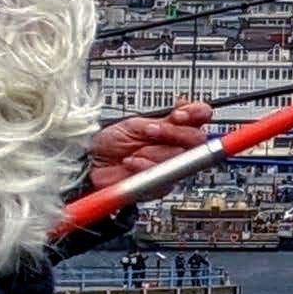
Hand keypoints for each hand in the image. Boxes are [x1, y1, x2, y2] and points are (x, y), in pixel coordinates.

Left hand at [85, 100, 216, 192]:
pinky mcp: (163, 185)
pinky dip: (145, 166)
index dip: (196, 113)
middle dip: (172, 133)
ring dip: (153, 151)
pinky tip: (132, 163)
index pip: (201, 117)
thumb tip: (189, 108)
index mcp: (175, 127)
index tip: (179, 113)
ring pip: (180, 156)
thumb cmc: (110, 143)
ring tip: (134, 151)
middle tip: (150, 131)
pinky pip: (165, 176)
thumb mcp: (137, 124)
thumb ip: (167, 120)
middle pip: (197, 139)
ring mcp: (172, 166)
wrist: (91, 164)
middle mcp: (177, 146)